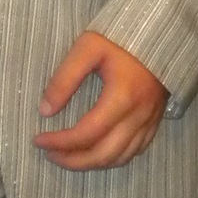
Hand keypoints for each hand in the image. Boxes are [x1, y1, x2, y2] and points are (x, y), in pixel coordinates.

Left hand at [34, 33, 167, 170]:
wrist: (159, 33)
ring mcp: (149, 121)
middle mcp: (138, 116)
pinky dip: (113, 159)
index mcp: (122, 97)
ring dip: (91, 164)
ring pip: (120, 158)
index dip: (60, 142)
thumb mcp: (87, 48)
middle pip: (104, 154)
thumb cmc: (120, 39)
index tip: (38, 140)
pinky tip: (96, 152)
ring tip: (68, 156)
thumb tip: (45, 111)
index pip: (86, 133)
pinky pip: (135, 152)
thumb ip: (64, 79)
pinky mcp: (155, 122)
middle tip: (50, 154)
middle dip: (73, 161)